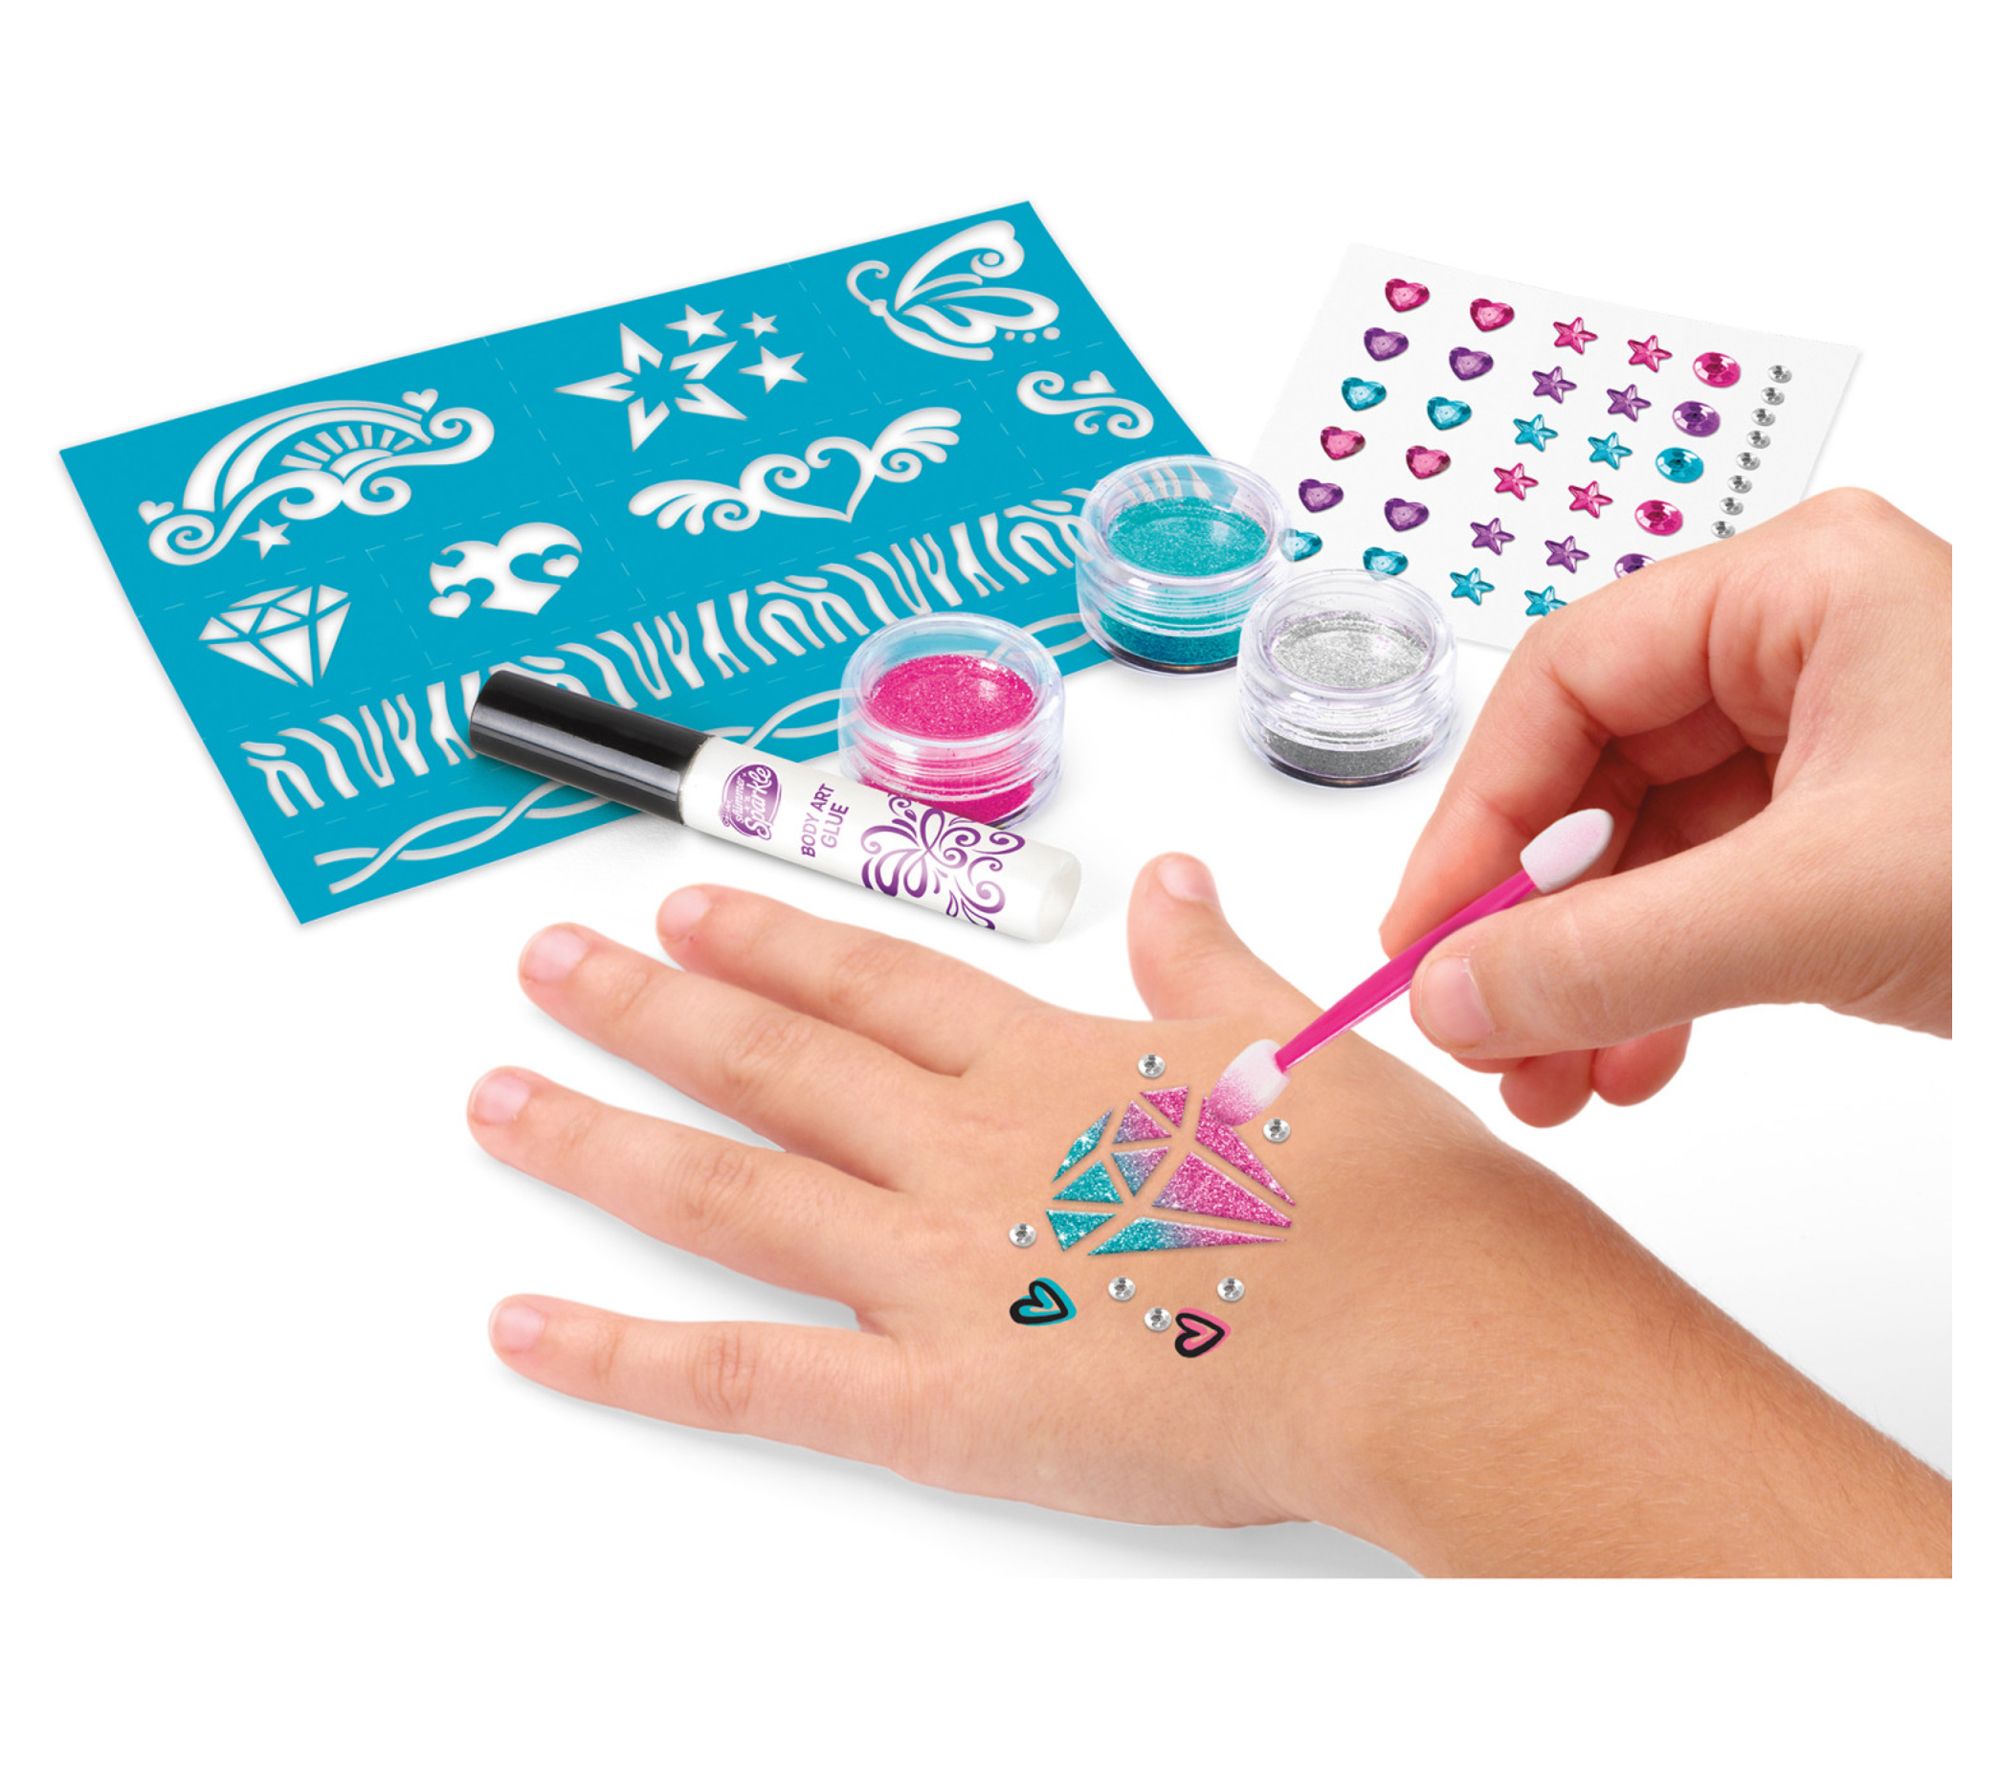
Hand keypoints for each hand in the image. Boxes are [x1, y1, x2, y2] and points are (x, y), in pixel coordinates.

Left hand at [469, 859, 1946, 1574]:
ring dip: (601, 1135)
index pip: (876, 982)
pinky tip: (527, 1326)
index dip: (774, 940)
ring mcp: (938, 1267)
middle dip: (648, 1003)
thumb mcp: (1295, 1046)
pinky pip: (747, 1376)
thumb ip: (1202, 963)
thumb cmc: (1390, 1200)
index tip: (692, 904)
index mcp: (1052, 1063)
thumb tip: (1168, 882)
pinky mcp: (934, 1400)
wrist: (1436, 1333)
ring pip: (728, 1185)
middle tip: (547, 963)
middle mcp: (970, 1147)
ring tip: (499, 1094)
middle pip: (772, 1059)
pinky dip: (625, 1356)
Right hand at [1383, 489, 1950, 1126]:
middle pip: (1597, 773)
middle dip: (1530, 918)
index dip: (1476, 817)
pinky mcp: (1856, 834)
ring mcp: (1834, 745)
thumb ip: (1609, 956)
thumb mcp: (1821, 904)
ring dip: (1584, 970)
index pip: (1566, 683)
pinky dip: (1659, 984)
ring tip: (1542, 1077)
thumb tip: (1448, 998)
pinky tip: (1626, 1063)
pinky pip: (1713, 898)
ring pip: (1648, 850)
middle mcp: (1806, 650)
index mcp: (1798, 589)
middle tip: (1475, 1021)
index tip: (1423, 939)